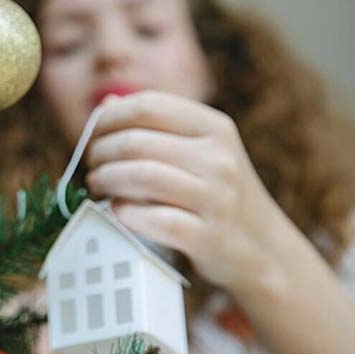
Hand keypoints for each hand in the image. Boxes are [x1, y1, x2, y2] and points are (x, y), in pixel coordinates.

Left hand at [84, 91, 294, 291]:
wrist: (262, 249)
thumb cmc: (215, 193)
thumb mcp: (199, 151)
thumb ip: (156, 126)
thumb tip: (108, 104)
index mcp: (214, 128)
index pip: (148, 105)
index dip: (109, 118)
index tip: (93, 134)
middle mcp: (219, 159)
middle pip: (135, 142)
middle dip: (100, 153)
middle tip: (92, 165)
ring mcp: (216, 199)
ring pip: (141, 177)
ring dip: (105, 180)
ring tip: (97, 185)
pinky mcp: (208, 237)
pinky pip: (154, 219)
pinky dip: (125, 213)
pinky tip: (117, 211)